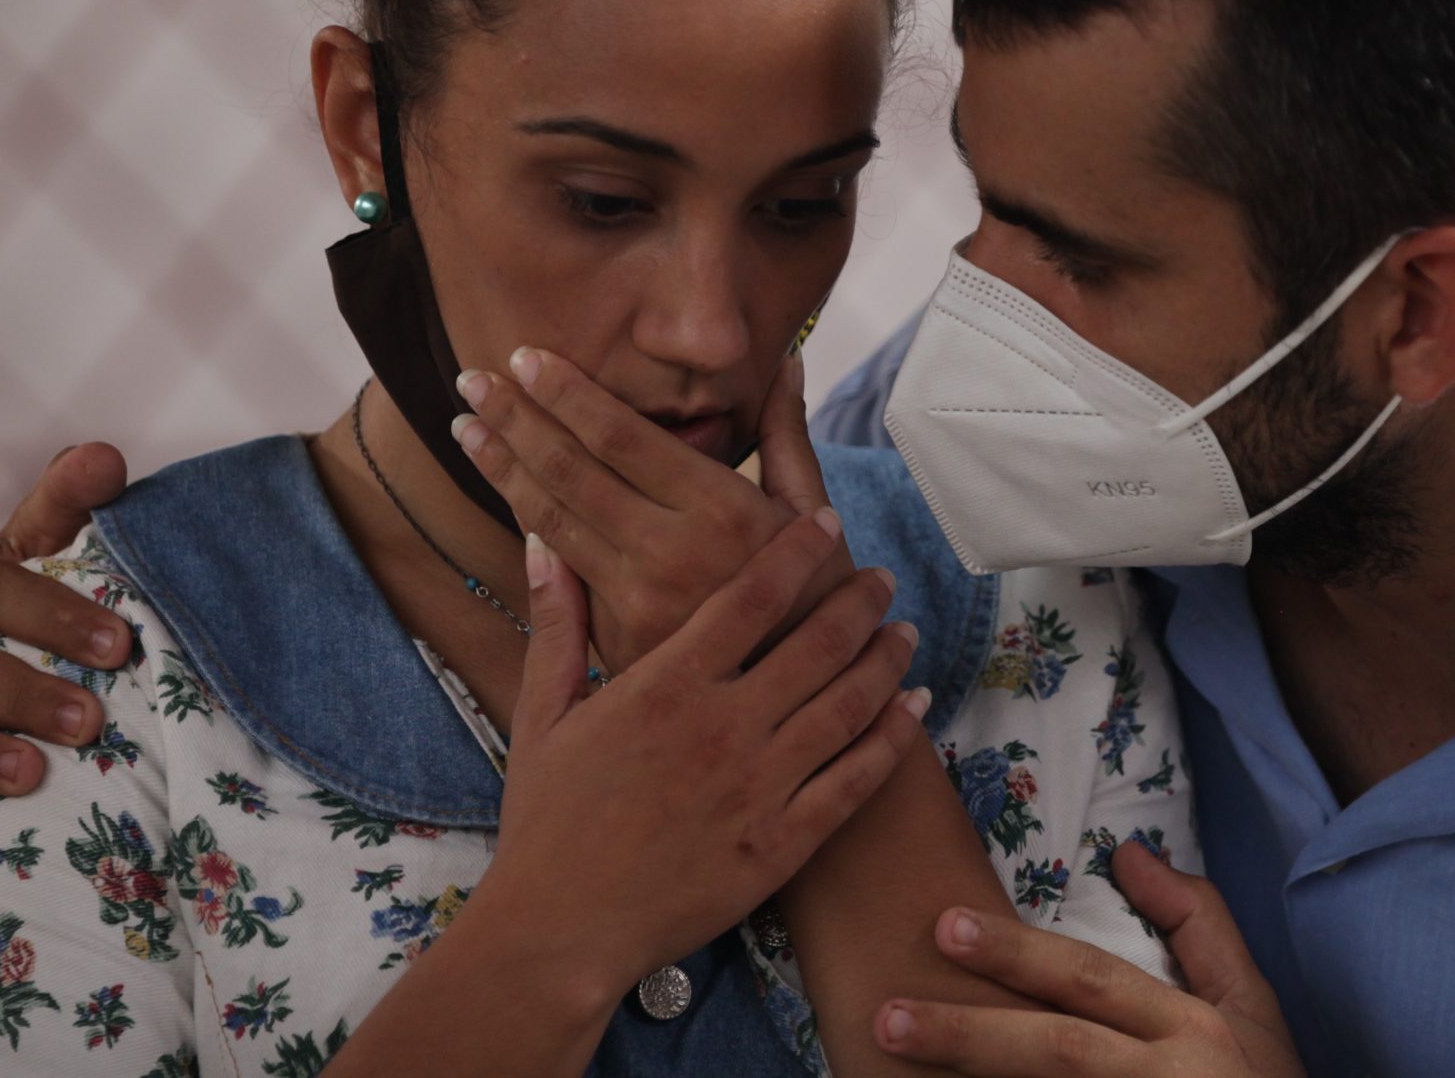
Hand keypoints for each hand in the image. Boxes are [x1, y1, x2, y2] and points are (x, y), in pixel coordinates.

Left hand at [453, 347, 853, 664]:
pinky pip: (563, 575)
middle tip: (472, 380)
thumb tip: (787, 360)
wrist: (812, 711)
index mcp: (724, 508)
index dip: (567, 393)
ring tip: (467, 427)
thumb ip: (787, 435)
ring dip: (503, 470)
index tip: (525, 356)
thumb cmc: (820, 601)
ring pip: (553, 522)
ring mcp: (642, 601)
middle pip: (572, 471)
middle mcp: (674, 551)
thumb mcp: (813, 514)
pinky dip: (530, 528)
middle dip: (515, 419)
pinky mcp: (622, 642)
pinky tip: (506, 494)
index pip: (622, 435)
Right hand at [461, 506, 933, 1003]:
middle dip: (859, 598)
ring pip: (850, 704)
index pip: (753, 594)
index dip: (797, 551)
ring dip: (886, 658)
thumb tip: (542, 543)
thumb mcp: (540, 713)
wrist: (561, 930)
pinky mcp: (784, 845)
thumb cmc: (546, 822)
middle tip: (880, 575)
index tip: (824, 523)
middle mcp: (725, 726)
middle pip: (818, 641)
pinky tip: (914, 706)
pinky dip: (894, 737)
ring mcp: (762, 787)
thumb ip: (556, 623)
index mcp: (667, 685)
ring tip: (904, 629)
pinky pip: (856, 780)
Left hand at [871, 840, 1305, 1076]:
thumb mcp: (1250, 1009)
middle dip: (968, 1034)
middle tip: (887, 1016)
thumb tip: (1129, 851)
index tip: (943, 925)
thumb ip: (1198, 927)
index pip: (1091, 983)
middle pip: (1057, 1052)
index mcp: (1192, 1030)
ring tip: (889, 1069)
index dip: (1018, 954)